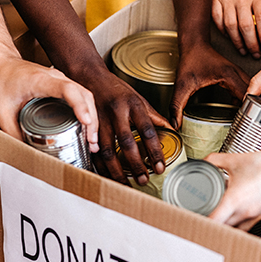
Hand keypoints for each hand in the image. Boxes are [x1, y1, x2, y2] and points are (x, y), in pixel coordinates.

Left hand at [0, 57, 97, 148]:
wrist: (0, 64)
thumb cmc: (1, 80)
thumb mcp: (1, 110)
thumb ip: (12, 132)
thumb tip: (24, 152)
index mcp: (41, 81)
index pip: (68, 89)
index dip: (79, 105)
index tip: (86, 121)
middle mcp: (55, 77)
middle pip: (83, 95)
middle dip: (91, 119)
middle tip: (91, 142)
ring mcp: (61, 79)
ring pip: (85, 96)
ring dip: (91, 117)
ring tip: (92, 140)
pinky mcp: (62, 84)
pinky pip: (80, 96)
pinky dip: (86, 112)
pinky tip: (86, 129)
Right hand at [79, 68, 171, 184]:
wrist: (91, 78)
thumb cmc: (117, 90)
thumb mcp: (139, 99)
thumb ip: (154, 116)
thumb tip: (173, 130)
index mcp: (133, 105)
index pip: (147, 131)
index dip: (155, 150)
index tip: (160, 167)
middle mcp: (117, 112)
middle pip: (126, 142)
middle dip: (135, 164)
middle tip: (144, 180)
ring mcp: (100, 120)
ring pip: (107, 150)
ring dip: (116, 170)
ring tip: (125, 184)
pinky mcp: (87, 127)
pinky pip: (93, 151)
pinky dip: (100, 166)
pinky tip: (106, 176)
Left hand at [170, 42, 250, 127]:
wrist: (194, 44)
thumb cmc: (190, 60)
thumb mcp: (182, 85)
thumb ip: (177, 106)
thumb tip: (175, 124)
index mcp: (229, 76)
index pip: (247, 96)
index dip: (247, 110)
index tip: (243, 122)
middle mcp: (237, 73)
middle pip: (257, 92)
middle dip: (254, 108)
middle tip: (245, 121)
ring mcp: (238, 72)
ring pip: (254, 89)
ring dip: (251, 102)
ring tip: (242, 116)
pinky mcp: (236, 73)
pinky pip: (248, 87)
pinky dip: (245, 97)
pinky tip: (236, 106)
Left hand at [205, 148, 260, 229]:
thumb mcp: (236, 159)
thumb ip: (215, 160)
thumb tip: (205, 161)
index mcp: (235, 200)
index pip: (213, 222)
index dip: (200, 224)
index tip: (191, 221)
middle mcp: (244, 212)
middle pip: (220, 229)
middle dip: (208, 226)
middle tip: (198, 220)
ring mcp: (253, 216)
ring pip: (232, 230)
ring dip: (222, 227)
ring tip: (213, 219)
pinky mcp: (260, 214)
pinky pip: (244, 227)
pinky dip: (235, 225)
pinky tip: (231, 216)